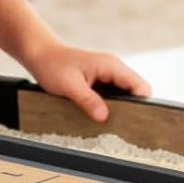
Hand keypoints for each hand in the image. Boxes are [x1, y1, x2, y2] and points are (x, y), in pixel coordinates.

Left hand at [25, 43, 150, 122]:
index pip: (139, 86)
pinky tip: (102, 117)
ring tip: (112, 124)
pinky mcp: (100, 82)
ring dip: (121, 109)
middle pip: (135, 92)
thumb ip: (88, 101)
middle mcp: (113, 69)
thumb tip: (104, 117)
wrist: (40, 55)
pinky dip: (111, 107)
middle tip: (123, 127)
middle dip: (133, 109)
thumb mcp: (70, 85)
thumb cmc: (53, 65)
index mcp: (111, 66)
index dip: (142, 104)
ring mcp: (107, 75)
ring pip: (125, 95)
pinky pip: (113, 96)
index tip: (135, 121)